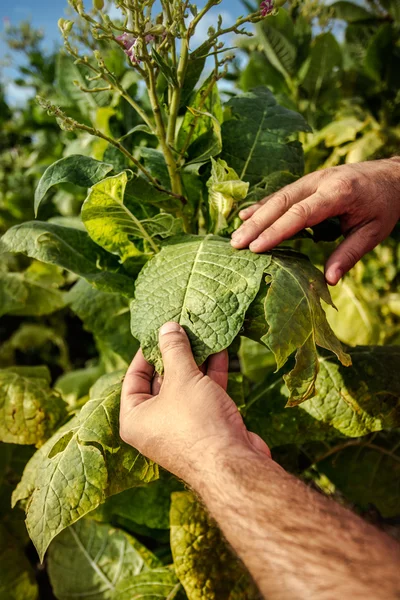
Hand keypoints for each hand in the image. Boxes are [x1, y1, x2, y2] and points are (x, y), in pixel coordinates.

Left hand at [120, 322, 269, 486]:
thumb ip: (174, 350)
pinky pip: (206, 394)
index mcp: (135, 419)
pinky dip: (212, 374)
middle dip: (175, 354)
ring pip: (187, 386)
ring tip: (202, 333)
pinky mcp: (208, 426)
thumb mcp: (181, 378)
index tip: (158, 332)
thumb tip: (167, 327)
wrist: (233, 464)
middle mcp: (156, 425)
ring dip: (196, 361)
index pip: (133, 379)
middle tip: (182, 328)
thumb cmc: (196, 422)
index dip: (145, 353)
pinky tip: (220, 350)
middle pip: (162, 381)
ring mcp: (183, 426)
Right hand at [231, 158, 399, 284]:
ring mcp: (313, 178)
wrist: (393, 174)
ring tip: (235, 236)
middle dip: (257, 224)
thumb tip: (329, 281)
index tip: (255, 248)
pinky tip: (246, 216)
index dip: (276, 231)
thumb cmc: (384, 205)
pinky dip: (263, 205)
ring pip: (278, 196)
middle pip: (282, 203)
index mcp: (338, 192)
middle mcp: (321, 181)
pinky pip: (282, 193)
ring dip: (256, 216)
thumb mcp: (373, 232)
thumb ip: (350, 254)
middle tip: (235, 245)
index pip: (300, 213)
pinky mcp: (309, 180)